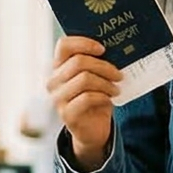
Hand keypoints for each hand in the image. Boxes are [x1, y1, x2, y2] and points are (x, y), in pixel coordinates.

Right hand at [50, 36, 121, 166]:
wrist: (93, 129)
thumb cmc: (95, 98)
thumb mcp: (96, 78)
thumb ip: (97, 63)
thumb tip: (115, 48)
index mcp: (59, 67)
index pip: (64, 46)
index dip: (84, 43)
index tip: (103, 49)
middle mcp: (54, 81)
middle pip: (78, 62)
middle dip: (103, 67)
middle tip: (118, 74)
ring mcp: (57, 98)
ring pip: (84, 79)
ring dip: (105, 83)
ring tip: (116, 88)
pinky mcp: (66, 114)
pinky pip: (86, 98)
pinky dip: (102, 96)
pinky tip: (109, 99)